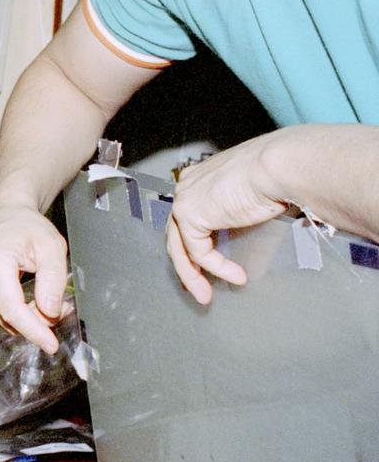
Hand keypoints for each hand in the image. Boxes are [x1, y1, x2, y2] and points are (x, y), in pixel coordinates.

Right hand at [0, 204, 70, 353]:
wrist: (6, 217)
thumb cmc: (27, 227)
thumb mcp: (52, 247)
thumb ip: (53, 282)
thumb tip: (49, 313)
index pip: (13, 310)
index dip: (34, 331)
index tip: (51, 345)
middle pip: (8, 319)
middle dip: (37, 321)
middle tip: (62, 307)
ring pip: (3, 322)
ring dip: (28, 320)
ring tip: (45, 299)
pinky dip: (16, 317)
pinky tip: (28, 302)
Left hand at [166, 135, 288, 304]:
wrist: (282, 165)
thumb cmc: (282, 174)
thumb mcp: (256, 204)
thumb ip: (243, 227)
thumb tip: (252, 259)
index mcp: (202, 178)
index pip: (188, 218)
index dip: (191, 245)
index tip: (199, 267)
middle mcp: (189, 185)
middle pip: (178, 234)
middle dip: (187, 266)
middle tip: (196, 288)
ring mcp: (185, 198)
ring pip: (181, 246)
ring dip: (193, 275)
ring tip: (206, 296)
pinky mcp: (189, 214)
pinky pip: (199, 251)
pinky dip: (216, 267)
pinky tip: (236, 277)